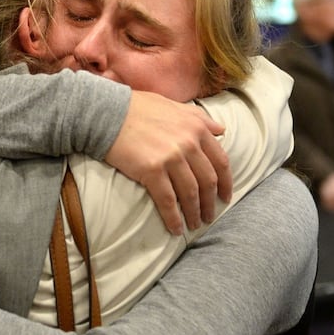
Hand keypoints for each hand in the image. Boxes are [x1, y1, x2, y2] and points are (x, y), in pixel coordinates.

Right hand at [105, 90, 230, 234]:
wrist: (108, 112)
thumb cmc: (138, 107)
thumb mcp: (174, 105)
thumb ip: (199, 118)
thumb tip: (221, 130)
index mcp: (196, 128)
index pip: (220, 161)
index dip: (226, 182)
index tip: (225, 196)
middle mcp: (188, 143)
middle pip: (208, 180)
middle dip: (210, 202)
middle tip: (209, 216)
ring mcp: (172, 157)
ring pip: (190, 193)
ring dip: (194, 212)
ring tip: (194, 224)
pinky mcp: (152, 170)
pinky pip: (168, 200)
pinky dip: (174, 217)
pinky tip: (176, 228)